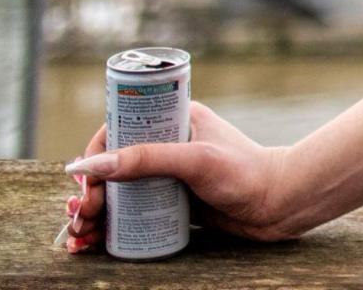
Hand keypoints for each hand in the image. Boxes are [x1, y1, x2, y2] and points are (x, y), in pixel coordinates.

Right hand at [59, 102, 300, 254]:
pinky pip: (133, 212)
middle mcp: (168, 145)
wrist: (281, 205)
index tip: (88, 185)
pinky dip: (110, 227)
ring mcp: (169, 175)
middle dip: (90, 193)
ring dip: (93, 213)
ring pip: (118, 192)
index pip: (119, 130)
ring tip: (81, 236)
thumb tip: (90, 166)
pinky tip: (93, 243)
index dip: (96, 157)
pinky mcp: (172, 202)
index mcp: (174, 120)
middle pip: (113, 167)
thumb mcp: (195, 161)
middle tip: (83, 216)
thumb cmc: (247, 174)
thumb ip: (146, 160)